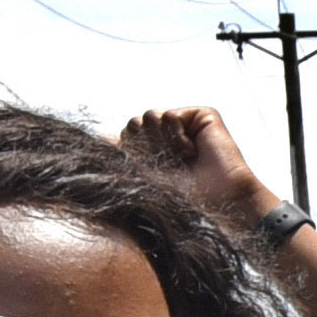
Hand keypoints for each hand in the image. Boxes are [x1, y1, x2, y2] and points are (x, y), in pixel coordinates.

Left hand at [119, 105, 285, 229]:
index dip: (133, 151)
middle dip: (145, 146)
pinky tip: (193, 151)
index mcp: (156, 148)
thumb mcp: (142, 175)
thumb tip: (97, 137)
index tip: (151, 171)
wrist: (218, 201)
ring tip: (182, 159)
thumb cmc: (184, 197)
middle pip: (134, 124)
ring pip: (149, 116)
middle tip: (168, 165)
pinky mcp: (202, 115)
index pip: (127, 135)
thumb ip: (120, 153)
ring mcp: (186, 123)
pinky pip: (169, 115)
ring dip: (162, 142)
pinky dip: (177, 137)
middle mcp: (169, 134)